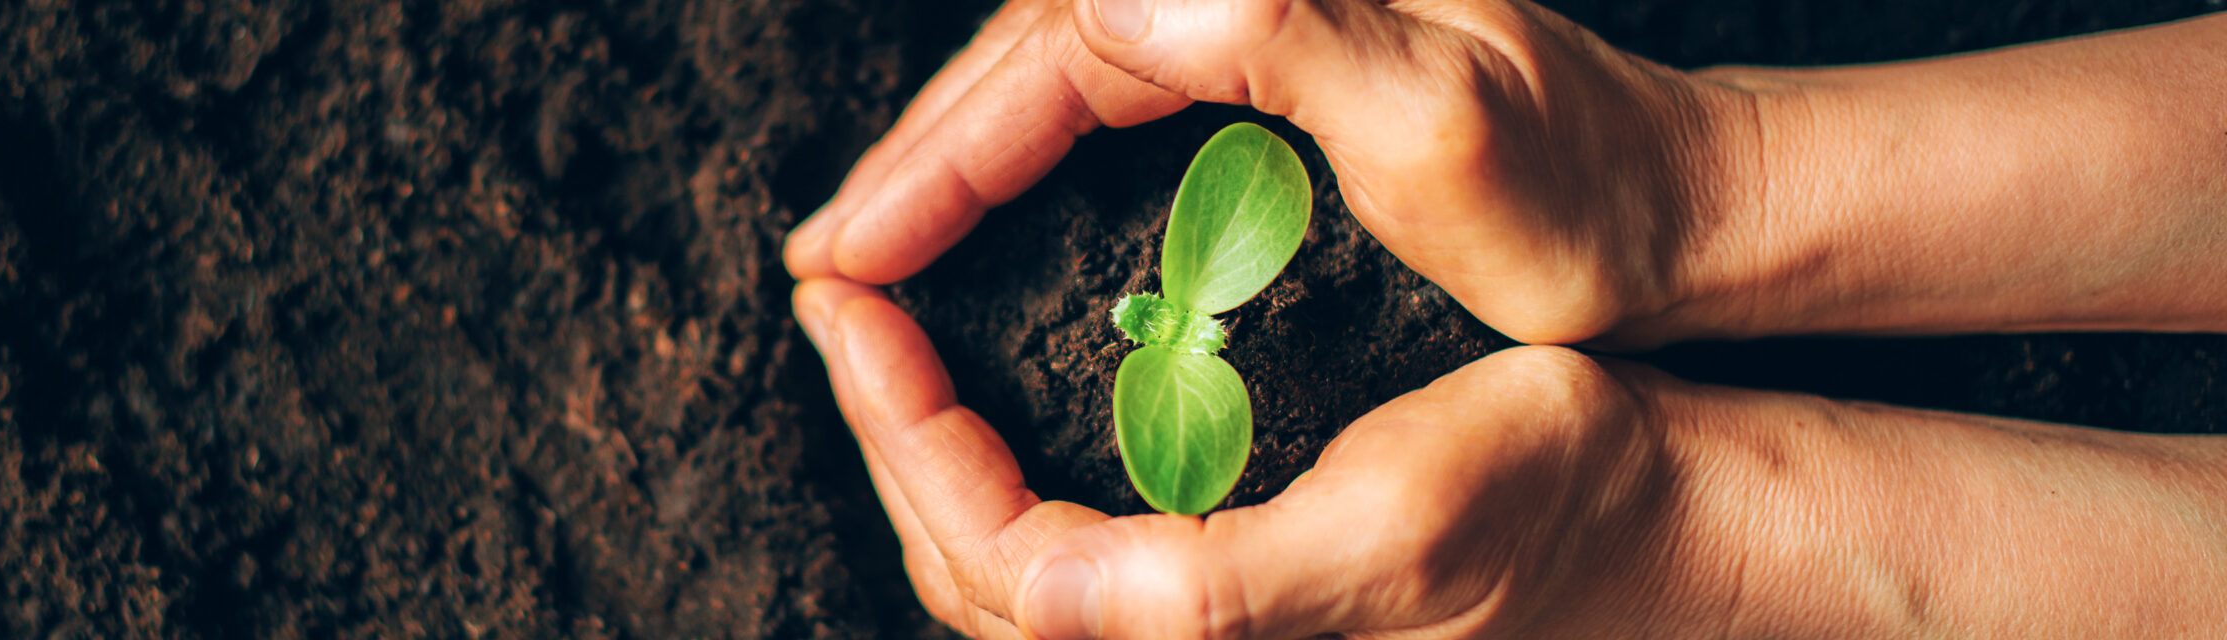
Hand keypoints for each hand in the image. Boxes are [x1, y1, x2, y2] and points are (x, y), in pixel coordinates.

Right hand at [783, 0, 1756, 346]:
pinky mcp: (1266, 63)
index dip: (932, 162)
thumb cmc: (1575, 196)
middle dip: (915, 163)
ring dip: (954, 160)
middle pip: (1025, 58)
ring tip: (873, 245)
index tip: (847, 254)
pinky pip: (1099, 98)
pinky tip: (986, 208)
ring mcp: (1252, 21)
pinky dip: (1022, 155)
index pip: (1046, 58)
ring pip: (1051, 77)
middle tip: (827, 267)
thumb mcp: (1444, 125)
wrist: (1672, 204)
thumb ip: (1293, 38)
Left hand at [795, 278, 1719, 637]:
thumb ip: (1205, 595)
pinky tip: (980, 389)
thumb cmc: (1540, 502)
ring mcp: (1195, 617)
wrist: (1646, 515)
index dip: (902, 432)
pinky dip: (990, 459)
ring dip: (924, 442)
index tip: (858, 309)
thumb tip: (1031, 588)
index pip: (986, 554)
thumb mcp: (1390, 529)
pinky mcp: (1216, 580)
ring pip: (997, 554)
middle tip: (841, 301)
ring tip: (884, 335)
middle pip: (964, 559)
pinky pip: (1056, 536)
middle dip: (886, 429)